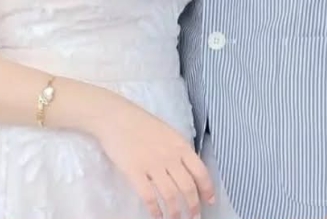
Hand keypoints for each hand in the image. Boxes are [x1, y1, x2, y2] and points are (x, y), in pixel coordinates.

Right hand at [88, 91, 214, 218]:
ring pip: (171, 196)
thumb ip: (178, 150)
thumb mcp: (167, 132)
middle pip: (187, 187)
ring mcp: (152, 164)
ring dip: (176, 212)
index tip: (209, 202)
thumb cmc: (141, 123)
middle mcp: (170, 156)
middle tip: (194, 217)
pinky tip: (157, 216)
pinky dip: (155, 211)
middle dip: (194, 206)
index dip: (207, 189)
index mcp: (180, 144)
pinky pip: (149, 197)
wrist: (116, 117)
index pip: (200, 171)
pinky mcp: (135, 172)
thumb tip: (189, 171)